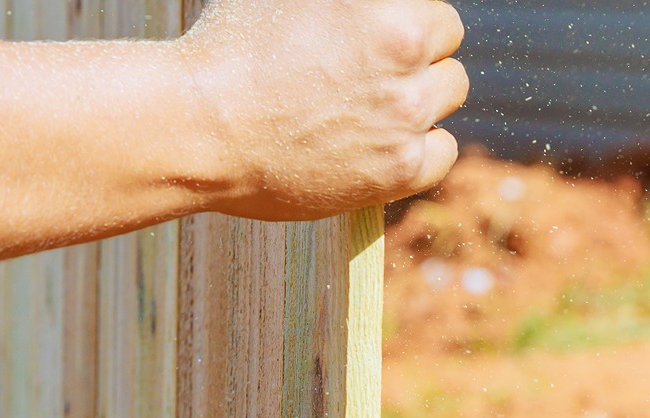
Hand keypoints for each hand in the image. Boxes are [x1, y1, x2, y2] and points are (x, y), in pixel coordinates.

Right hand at [178, 0, 466, 219]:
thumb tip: (363, 8)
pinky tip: (380, 143)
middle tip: (364, 70)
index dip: (400, 15)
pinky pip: (443, 152)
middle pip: (447, 40)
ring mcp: (406, 112)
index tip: (370, 35)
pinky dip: (421, 147)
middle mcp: (407, 50)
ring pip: (450, 92)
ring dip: (419, 95)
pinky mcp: (399, 168)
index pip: (431, 4)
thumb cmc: (230, 47)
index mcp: (388, 4)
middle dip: (414, 52)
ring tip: (366, 105)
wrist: (199, 129)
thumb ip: (346, 0)